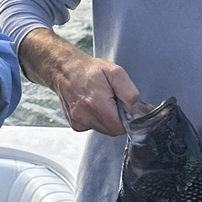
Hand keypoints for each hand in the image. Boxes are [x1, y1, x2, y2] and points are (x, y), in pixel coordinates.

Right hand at [21, 29, 138, 134]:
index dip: (127, 118)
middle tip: (114, 102)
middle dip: (118, 119)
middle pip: (113, 131)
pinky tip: (93, 106)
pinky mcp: (75, 124)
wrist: (65, 70)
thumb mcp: (116, 73)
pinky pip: (93, 127)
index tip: (125, 107)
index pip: (120, 127)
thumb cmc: (90, 70)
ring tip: (103, 102)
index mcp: (97, 104)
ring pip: (103, 130)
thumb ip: (129, 92)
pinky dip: (97, 119)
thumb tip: (136, 110)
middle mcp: (85, 116)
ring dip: (108, 119)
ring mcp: (79, 122)